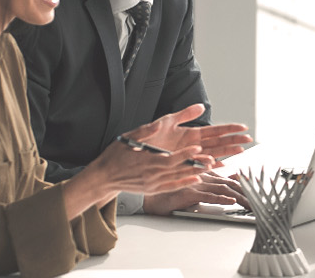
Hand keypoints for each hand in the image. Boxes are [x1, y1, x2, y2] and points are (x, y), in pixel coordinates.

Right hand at [79, 138, 215, 198]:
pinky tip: (195, 179)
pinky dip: (184, 183)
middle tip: (210, 159)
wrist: (104, 176)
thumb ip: (144, 132)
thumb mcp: (127, 138)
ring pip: (177, 178)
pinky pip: (171, 186)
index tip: (197, 148)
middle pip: (178, 169)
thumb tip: (157, 125)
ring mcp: (153, 183)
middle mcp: (152, 174)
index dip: (185, 154)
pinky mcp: (152, 189)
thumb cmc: (115, 156)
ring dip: (193, 173)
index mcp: (147, 161)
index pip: (171, 158)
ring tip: (208, 168)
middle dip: (195, 163)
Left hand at [129, 104, 252, 159]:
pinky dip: (209, 166)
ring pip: (211, 154)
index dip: (228, 129)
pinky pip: (198, 167)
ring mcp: (187, 156)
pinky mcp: (180, 166)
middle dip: (233, 141)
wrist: (130, 154)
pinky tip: (221, 166)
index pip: (213, 130)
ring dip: (225, 153)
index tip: (242, 127)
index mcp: (188, 133)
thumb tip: (201, 106)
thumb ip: (183, 114)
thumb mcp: (165, 122)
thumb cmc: (145, 137)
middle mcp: (190, 145)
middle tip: (248, 139)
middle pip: (216, 143)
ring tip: (240, 151)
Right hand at [142, 172, 249, 213]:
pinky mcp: (188, 192)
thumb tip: (226, 186)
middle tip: (259, 201)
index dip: (244, 184)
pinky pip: (208, 195)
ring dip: (239, 196)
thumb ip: (207, 184)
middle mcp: (200, 176)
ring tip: (251, 203)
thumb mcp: (190, 188)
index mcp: (202, 174)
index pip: (228, 179)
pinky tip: (231, 201)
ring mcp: (195, 183)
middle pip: (229, 183)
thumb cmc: (166, 193)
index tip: (256, 190)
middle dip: (246, 192)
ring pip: (222, 188)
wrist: (148, 199)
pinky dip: (221, 198)